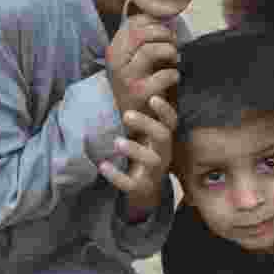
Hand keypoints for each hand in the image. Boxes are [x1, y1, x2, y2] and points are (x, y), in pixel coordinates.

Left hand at [100, 94, 176, 219]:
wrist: (145, 189)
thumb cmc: (145, 154)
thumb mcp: (147, 136)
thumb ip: (143, 116)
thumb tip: (131, 84)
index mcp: (163, 138)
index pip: (171, 121)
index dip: (165, 110)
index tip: (153, 98)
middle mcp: (163, 153)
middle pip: (163, 136)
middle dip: (147, 124)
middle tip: (127, 115)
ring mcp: (153, 171)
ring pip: (152, 160)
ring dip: (135, 149)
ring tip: (116, 142)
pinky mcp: (141, 187)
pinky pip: (131, 184)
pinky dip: (117, 176)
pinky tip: (102, 166)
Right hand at [105, 13, 178, 118]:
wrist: (134, 118)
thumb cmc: (140, 82)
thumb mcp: (136, 57)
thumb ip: (145, 38)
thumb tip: (165, 18)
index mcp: (115, 48)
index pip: (134, 22)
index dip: (156, 23)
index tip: (166, 33)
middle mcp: (116, 61)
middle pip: (141, 33)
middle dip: (165, 34)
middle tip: (174, 44)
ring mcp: (126, 77)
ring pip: (150, 50)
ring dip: (169, 51)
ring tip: (175, 59)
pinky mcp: (139, 93)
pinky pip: (163, 75)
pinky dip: (173, 74)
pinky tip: (174, 77)